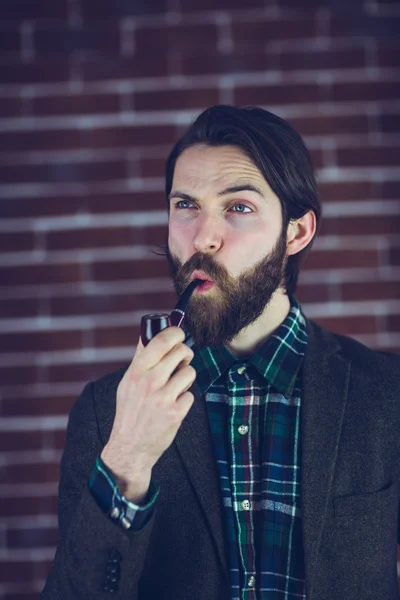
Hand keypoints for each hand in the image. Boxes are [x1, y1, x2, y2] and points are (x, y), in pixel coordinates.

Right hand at [101, 327, 195, 501]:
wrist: (130, 447)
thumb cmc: (130, 412)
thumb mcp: (128, 383)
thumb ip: (139, 359)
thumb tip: (146, 334)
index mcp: (136, 371)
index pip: (161, 340)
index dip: (175, 332)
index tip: (179, 334)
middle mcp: (149, 382)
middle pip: (181, 352)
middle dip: (185, 354)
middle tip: (182, 361)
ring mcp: (163, 397)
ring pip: (189, 371)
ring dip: (186, 378)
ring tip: (176, 387)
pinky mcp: (175, 413)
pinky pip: (191, 394)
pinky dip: (185, 399)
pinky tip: (174, 405)